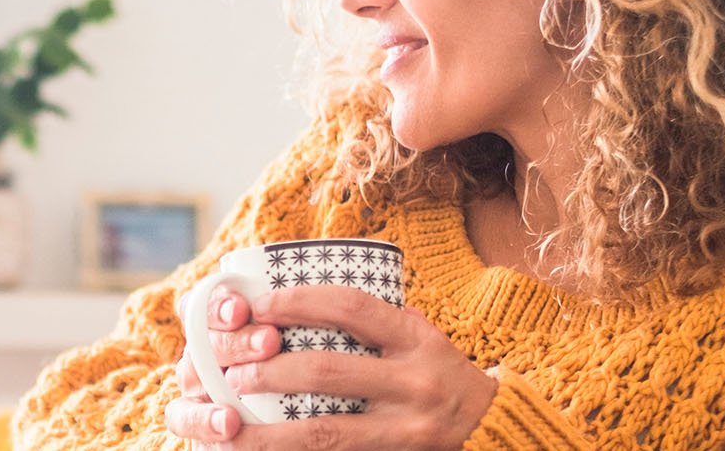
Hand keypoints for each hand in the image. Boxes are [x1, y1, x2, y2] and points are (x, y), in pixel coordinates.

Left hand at [167, 285, 496, 449]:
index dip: (300, 301)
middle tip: (234, 371)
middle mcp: (416, 381)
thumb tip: (298, 294)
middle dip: (272, 369)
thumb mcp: (421, 335)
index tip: (259, 304)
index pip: (352, 307)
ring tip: (231, 420)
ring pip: (326, 430)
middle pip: (328, 371)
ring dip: (271, 429)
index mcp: (417, 338)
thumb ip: (376, 319)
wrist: (493, 426)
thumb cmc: (440, 372)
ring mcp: (408, 428)